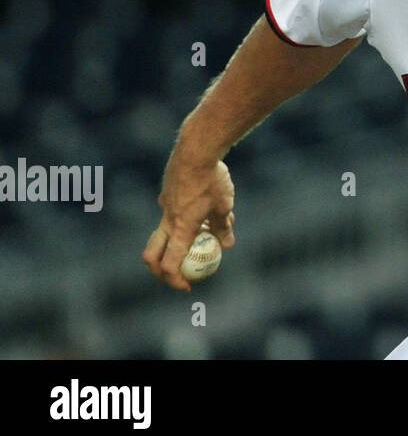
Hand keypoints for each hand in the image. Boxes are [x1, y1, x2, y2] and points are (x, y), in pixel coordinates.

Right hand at [142, 155, 235, 290]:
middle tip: (177, 275)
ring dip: (181, 238)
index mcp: (181, 227)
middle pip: (153, 253)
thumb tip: (226, 245)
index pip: (170, 264)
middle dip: (159, 270)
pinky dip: (185, 217)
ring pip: (166, 231)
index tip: (186, 286)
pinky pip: (173, 212)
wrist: (196, 149)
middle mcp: (167, 219)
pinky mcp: (167, 193)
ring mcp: (165, 205)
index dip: (175, 280)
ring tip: (209, 227)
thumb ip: (223, 227)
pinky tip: (207, 203)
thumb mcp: (224, 205)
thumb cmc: (212, 179)